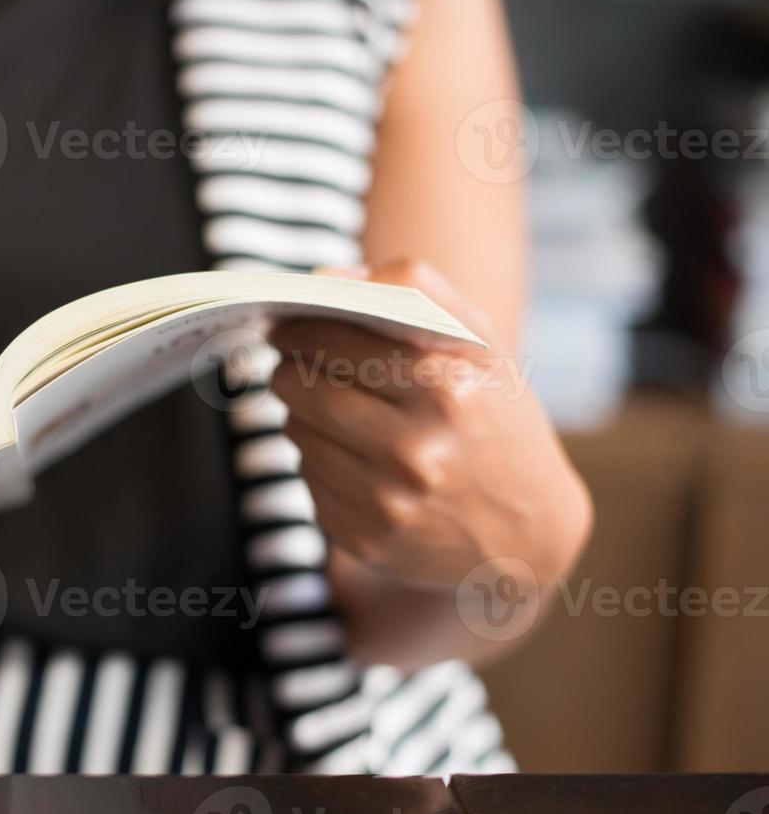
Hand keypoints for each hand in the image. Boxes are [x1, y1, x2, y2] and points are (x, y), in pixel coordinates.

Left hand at [267, 260, 590, 599]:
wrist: (529, 534)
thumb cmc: (496, 418)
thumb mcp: (480, 344)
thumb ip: (412, 287)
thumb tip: (323, 275)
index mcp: (447, 389)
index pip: (333, 340)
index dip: (299, 329)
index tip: (284, 324)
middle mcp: (416, 450)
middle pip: (300, 389)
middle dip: (292, 370)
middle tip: (298, 364)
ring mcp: (388, 502)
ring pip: (295, 433)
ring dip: (304, 416)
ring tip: (339, 413)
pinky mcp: (365, 538)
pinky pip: (306, 480)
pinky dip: (319, 462)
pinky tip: (357, 462)